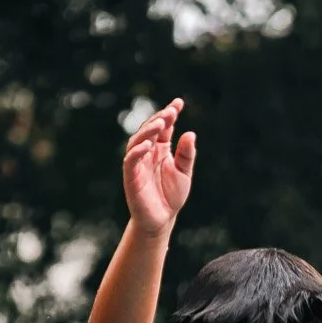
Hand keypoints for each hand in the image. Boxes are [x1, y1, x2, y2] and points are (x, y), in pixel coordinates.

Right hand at [123, 98, 195, 235]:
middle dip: (159, 119)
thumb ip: (186, 154)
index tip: (179, 102)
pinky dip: (137, 151)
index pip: (164, 127)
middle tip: (171, 112)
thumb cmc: (171, 196)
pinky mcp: (131, 176)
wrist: (162, 220)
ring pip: (137, 141)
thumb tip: (190, 133)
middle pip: (149, 130)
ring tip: (161, 123)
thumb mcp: (184, 173)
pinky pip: (130, 160)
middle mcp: (147, 153)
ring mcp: (138, 164)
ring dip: (148, 131)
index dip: (170, 113)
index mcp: (160, 149)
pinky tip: (149, 144)